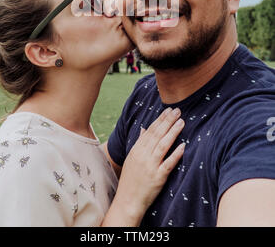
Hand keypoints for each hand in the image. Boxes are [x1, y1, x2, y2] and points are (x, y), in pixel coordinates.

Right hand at [102, 107, 184, 225]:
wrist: (127, 200)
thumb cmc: (130, 179)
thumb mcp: (131, 158)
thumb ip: (139, 143)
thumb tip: (144, 128)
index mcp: (137, 149)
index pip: (150, 131)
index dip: (160, 119)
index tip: (168, 110)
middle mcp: (143, 155)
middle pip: (157, 135)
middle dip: (168, 121)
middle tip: (177, 111)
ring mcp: (150, 166)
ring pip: (163, 146)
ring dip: (173, 133)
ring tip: (181, 122)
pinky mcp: (158, 177)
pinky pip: (168, 164)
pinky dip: (176, 154)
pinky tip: (183, 146)